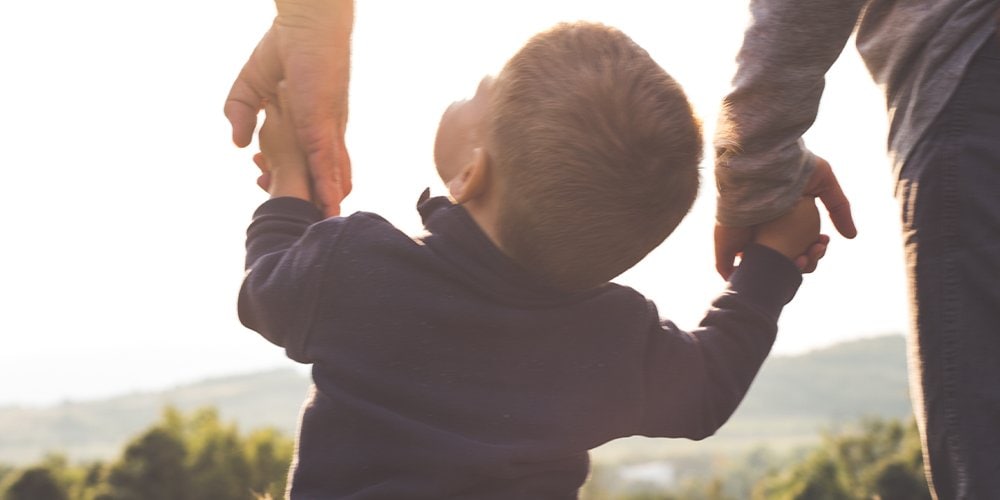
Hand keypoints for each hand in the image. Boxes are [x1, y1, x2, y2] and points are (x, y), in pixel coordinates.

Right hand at [225, 0, 354, 215]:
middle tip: (286, 212)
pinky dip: (328, 185)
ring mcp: (326, 130)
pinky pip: (328, 160)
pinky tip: (332, 207)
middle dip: (307, 202)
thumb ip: (240, 112)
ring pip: (331, 177)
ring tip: (319, 228)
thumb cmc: (285, 49)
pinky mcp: (323, 122)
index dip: (290, 185)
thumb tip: (238, 144)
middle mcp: (325, 134)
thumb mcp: (251, 86)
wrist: (306, 24)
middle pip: (324, 181)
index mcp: (313, 127)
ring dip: (320, 203)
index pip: (308, 168)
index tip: (267, 189)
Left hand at [714, 155, 854, 278]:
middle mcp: (763, 232)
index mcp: (782, 221)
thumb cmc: (791, 167)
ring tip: (800, 262)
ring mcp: (744, 240)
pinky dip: (750, 281)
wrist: (762, 163)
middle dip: (805, 263)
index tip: (822, 243)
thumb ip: (839, 208)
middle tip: (812, 254)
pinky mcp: (727, 247)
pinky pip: (733, 273)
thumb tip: (851, 237)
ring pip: (764, 270)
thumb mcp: (824, 183)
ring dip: (784, 274)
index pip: (799, 247)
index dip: (814, 251)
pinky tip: (772, 278)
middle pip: (785, 261)